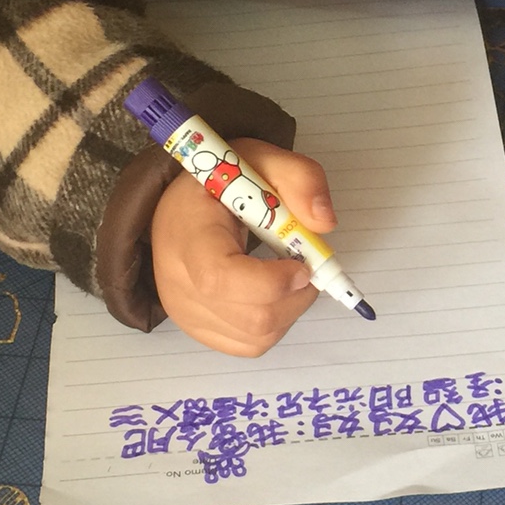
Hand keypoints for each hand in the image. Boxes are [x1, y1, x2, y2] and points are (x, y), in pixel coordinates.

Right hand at [151, 137, 333, 354]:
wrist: (179, 208)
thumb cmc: (220, 184)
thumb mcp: (260, 158)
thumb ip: (300, 179)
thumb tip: (325, 223)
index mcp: (188, 236)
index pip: (222, 278)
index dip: (271, 281)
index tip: (301, 264)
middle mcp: (179, 284)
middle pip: (251, 316)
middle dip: (296, 296)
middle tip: (304, 266)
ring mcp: (186, 314)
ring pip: (258, 336)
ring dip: (291, 309)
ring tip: (288, 275)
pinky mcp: (198, 331)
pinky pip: (250, 345)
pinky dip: (276, 324)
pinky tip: (273, 294)